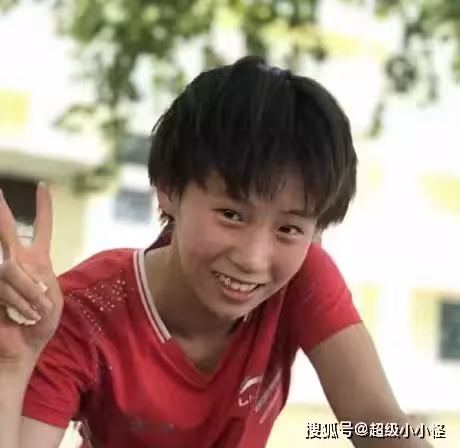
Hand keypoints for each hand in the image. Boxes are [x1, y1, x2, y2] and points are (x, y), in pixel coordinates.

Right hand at [0, 183, 62, 365]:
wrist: (23, 347)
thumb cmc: (40, 323)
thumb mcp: (51, 296)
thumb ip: (37, 274)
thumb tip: (16, 261)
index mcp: (37, 259)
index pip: (42, 228)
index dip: (43, 207)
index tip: (44, 186)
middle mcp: (16, 259)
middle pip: (7, 230)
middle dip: (0, 210)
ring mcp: (0, 272)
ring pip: (10, 266)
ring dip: (28, 293)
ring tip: (34, 312)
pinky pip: (4, 282)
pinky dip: (18, 300)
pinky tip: (19, 315)